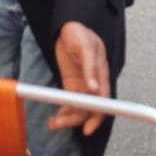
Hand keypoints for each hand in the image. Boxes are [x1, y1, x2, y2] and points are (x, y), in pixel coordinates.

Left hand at [48, 21, 109, 136]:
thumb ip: (90, 66)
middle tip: (58, 124)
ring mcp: (83, 84)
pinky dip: (63, 110)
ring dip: (67, 117)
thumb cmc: (79, 33)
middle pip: (89, 108)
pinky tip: (55, 115)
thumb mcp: (85, 46)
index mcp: (101, 73)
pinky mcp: (72, 84)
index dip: (97, 116)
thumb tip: (94, 88)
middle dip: (76, 119)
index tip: (88, 128)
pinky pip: (69, 101)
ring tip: (52, 122)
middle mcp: (93, 82)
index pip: (103, 100)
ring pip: (78, 107)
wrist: (68, 26)